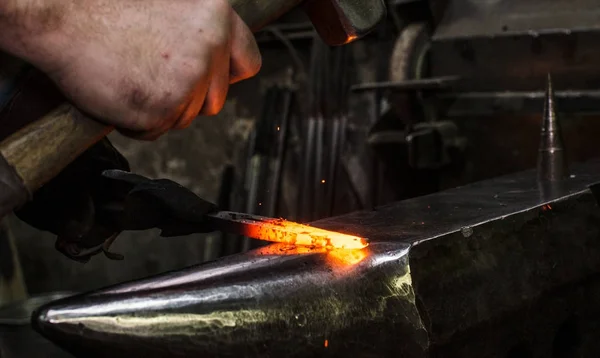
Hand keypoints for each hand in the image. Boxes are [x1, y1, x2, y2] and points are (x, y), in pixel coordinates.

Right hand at [0, 0, 260, 138]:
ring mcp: (187, 80)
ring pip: (186, 118)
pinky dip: (137, 122)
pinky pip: (157, 131)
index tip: (209, 78)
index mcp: (216, 16)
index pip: (249, 62)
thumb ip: (201, 32)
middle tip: (153, 78)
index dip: (227, 75)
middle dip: (188, 98)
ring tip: (131, 77)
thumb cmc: (105, 6)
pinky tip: (120, 92)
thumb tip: (219, 62)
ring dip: (161, 109)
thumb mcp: (171, 5)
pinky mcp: (161, 108)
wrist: (58, 15)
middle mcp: (209, 47)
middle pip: (215, 99)